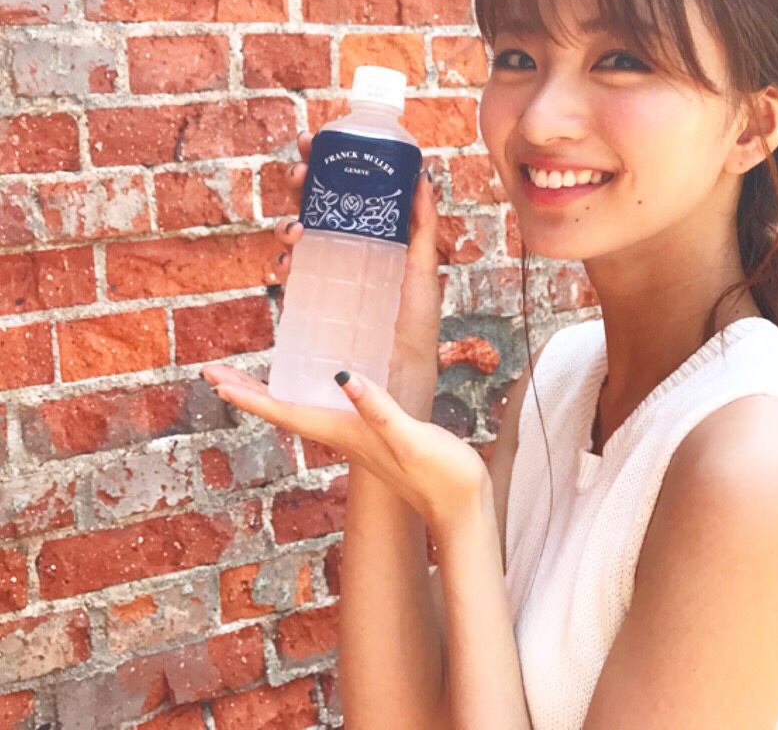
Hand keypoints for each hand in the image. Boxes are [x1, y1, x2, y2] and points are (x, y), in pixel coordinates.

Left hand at [202, 362, 488, 540]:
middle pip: (284, 412)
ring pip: (301, 411)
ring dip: (271, 394)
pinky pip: (327, 411)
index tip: (215, 378)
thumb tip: (344, 377)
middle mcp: (344, 438)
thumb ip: (379, 410)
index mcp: (346, 435)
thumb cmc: (441, 476)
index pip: (286, 412)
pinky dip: (309, 395)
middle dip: (248, 392)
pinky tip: (318, 386)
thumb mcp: (411, 438)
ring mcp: (358, 439)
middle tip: (213, 371)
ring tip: (247, 378)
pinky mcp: (375, 437)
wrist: (462, 508)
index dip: (250, 395)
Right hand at [267, 132, 440, 420]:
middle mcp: (336, 253)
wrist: (402, 376)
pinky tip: (288, 261)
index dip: (321, 164)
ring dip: (287, 223)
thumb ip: (422, 224)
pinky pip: (286, 278)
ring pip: (293, 238)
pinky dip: (281, 264)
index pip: (336, 192)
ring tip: (300, 225)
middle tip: (301, 170)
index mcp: (362, 237)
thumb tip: (424, 175)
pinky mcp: (308, 307)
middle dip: (299, 182)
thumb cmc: (413, 325)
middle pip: (309, 206)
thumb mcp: (420, 267)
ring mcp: (321, 278)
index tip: (314, 140)